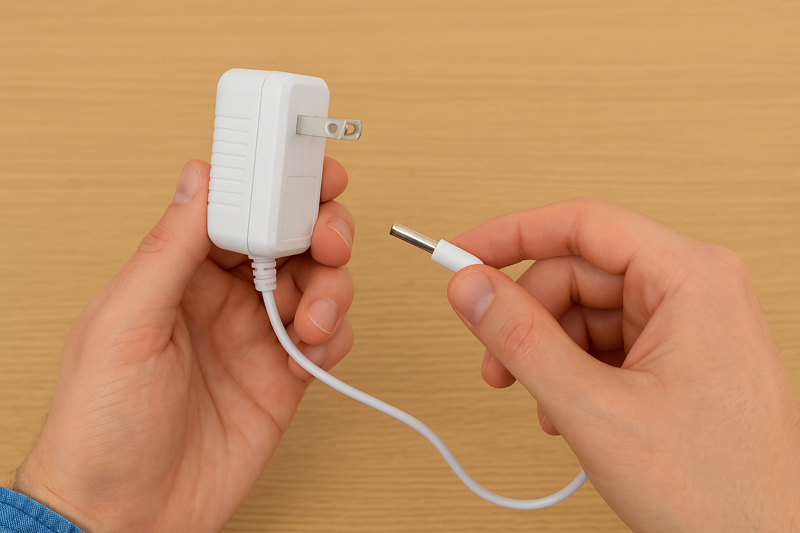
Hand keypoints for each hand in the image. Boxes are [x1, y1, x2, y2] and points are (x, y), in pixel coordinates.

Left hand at [12, 159, 355, 531]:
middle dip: (319, 229)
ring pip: (318, 283)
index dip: (274, 185)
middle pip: (288, 238)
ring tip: (313, 318)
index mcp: (179, 274)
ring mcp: (257, 336)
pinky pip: (329, 337)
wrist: (127, 518)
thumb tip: (199, 177)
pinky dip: (335, 337)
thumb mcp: (125, 324)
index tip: (304, 169)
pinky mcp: (284, 376)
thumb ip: (168, 249)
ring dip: (332, 289)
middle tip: (328, 239)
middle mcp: (223, 298)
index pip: (237, 209)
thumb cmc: (101, 428)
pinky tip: (313, 351)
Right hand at [446, 198, 799, 531]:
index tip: (463, 254)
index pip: (582, 225)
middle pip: (578, 273)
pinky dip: (573, 371)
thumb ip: (520, 339)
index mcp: (691, 278)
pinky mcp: (680, 358)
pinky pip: (606, 342)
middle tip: (494, 357)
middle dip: (527, 316)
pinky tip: (567, 409)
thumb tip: (471, 289)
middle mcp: (695, 291)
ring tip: (539, 399)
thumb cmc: (716, 491)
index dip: (511, 235)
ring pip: (586, 311)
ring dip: (548, 352)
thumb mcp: (594, 408)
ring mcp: (690, 325)